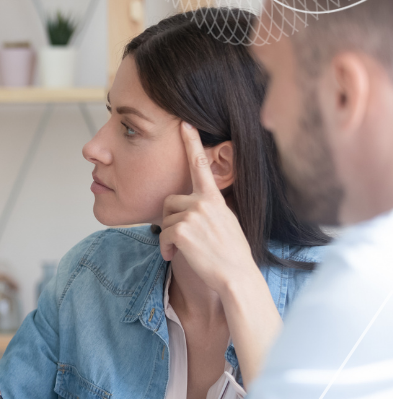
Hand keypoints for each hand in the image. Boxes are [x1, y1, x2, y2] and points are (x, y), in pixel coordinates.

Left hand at [158, 122, 255, 293]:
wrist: (236, 275)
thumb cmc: (230, 254)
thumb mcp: (225, 223)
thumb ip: (209, 210)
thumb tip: (192, 207)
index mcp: (215, 198)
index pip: (202, 165)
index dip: (192, 143)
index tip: (185, 123)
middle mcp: (205, 202)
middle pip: (169, 201)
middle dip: (170, 220)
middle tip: (183, 238)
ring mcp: (194, 214)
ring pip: (164, 220)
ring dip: (169, 238)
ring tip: (186, 250)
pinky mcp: (182, 229)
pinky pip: (162, 235)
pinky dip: (165, 248)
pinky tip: (177, 256)